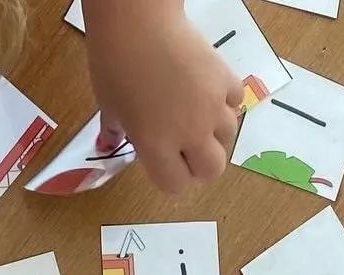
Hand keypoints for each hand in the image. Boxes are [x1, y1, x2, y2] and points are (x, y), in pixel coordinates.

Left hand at [83, 0, 242, 192]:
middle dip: (201, 165)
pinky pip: (235, 101)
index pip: (176, 185)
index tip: (165, 165)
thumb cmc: (114, 64)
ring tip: (198, 117)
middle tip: (188, 150)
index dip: (171, 178)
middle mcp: (189, 133)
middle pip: (213, 169)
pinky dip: (226, 101)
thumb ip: (115, 131)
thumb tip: (107, 144)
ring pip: (228, 135)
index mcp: (156, 147)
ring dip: (215, 133)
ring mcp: (210, 106)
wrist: (137, 21)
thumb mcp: (108, 105)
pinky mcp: (224, 77)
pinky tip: (209, 92)